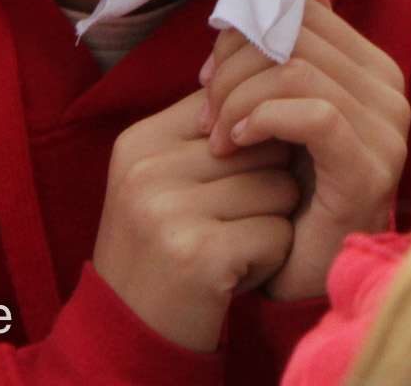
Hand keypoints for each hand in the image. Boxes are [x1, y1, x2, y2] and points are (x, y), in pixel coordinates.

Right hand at [90, 91, 301, 351]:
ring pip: (280, 187)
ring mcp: (167, 210)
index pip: (235, 103)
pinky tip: (234, 275)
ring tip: (229, 248)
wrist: (130, 335)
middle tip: (226, 226)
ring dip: (271, 224)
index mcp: (139, 140)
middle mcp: (146, 168)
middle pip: (265, 144)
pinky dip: (271, 259)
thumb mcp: (166, 180)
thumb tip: (276, 75)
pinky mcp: (197, 253)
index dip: (254, 145)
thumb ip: (208, 132)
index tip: (226, 187)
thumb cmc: (166, 248)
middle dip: (267, 186)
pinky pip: (279, 233)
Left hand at [201, 0, 410, 303]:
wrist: (301, 277)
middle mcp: (389, 90)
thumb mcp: (282, 112)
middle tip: (205, 110)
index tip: (207, 75)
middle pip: (299, 37)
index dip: (245, 34)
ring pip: (300, 71)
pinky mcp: (370, 167)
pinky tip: (236, 141)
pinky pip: (315, 115)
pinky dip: (264, 118)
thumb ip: (293, 51)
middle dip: (236, 65)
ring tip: (216, 134)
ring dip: (240, 97)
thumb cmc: (287, 192)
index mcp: (371, 68)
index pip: (304, 14)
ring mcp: (386, 130)